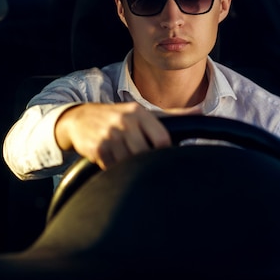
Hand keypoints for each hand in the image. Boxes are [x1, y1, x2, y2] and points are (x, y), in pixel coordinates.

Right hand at [54, 102, 171, 169]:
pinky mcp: (97, 147)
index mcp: (138, 112)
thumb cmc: (116, 118)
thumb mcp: (140, 112)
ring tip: (124, 160)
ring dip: (128, 167)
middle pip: (145, 154)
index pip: (161, 139)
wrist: (79, 118)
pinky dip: (114, 168)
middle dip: (144, 162)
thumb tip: (199, 110)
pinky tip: (111, 160)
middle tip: (141, 163)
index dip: (163, 153)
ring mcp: (110, 134)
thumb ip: (170, 115)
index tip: (160, 157)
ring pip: (129, 162)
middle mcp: (124, 120)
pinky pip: (113, 167)